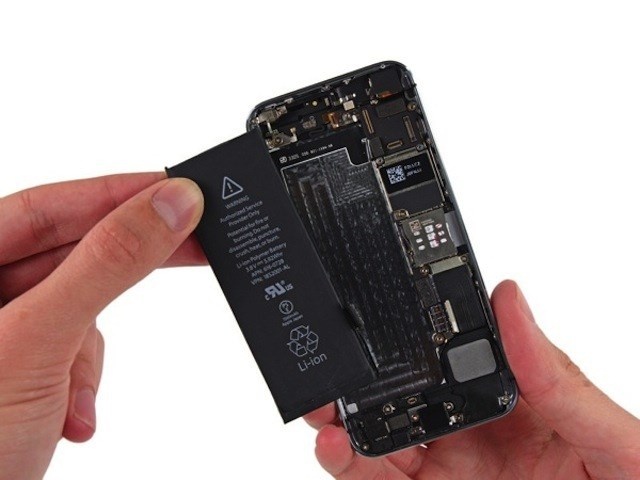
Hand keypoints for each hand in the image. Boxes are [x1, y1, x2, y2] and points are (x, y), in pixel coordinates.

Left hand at [0, 173, 204, 479]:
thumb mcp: (37, 342)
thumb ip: (107, 264)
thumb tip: (170, 207)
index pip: (47, 206)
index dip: (116, 193)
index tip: (178, 191)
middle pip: (71, 251)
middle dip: (127, 266)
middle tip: (196, 244)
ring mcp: (5, 330)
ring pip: (81, 305)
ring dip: (94, 351)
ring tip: (77, 396)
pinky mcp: (27, 364)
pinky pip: (77, 346)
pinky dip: (86, 378)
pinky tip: (72, 414)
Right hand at [305, 281, 639, 478]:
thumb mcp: (613, 439)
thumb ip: (559, 379)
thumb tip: (512, 300)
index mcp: (518, 400)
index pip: (457, 353)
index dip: (419, 330)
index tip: (389, 308)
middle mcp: (476, 431)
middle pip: (407, 394)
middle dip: (365, 375)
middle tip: (338, 358)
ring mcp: (450, 470)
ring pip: (382, 437)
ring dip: (346, 418)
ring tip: (326, 406)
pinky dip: (351, 464)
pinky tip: (338, 447)